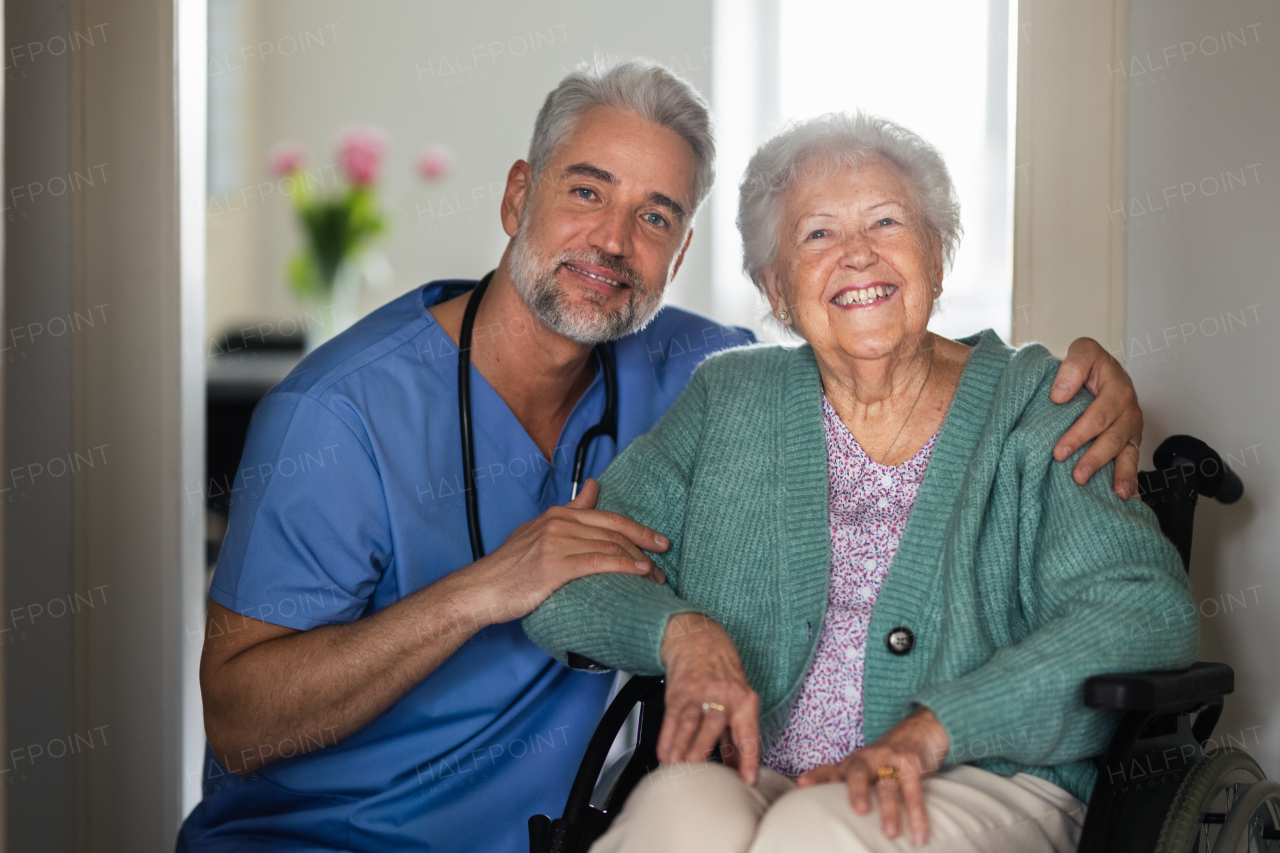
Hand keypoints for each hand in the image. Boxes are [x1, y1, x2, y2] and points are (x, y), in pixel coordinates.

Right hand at [463, 478, 667, 623]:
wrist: (482, 590)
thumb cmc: (511, 567)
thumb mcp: (540, 530)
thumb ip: (571, 510)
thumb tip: (593, 485)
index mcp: (558, 515)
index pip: (608, 518)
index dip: (638, 528)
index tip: (658, 541)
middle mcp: (559, 524)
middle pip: (614, 530)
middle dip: (644, 543)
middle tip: (664, 559)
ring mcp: (556, 544)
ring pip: (609, 547)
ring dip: (638, 562)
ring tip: (655, 577)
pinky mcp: (554, 566)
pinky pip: (598, 562)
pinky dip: (623, 566)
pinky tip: (639, 573)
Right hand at [658, 614, 760, 783]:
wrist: (700, 639)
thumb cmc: (723, 672)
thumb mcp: (739, 700)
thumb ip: (736, 734)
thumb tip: (737, 767)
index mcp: (744, 701)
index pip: (748, 733)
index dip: (748, 758)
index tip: (748, 780)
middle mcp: (722, 696)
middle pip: (713, 727)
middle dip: (705, 752)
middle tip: (700, 775)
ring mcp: (699, 693)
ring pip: (690, 724)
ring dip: (682, 748)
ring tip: (677, 768)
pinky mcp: (679, 692)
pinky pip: (672, 719)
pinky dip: (667, 738)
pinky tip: (664, 754)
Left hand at [797, 706, 949, 846]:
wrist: (917, 730)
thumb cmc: (883, 759)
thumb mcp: (861, 767)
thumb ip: (842, 781)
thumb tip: (815, 806)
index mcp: (853, 763)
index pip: (831, 770)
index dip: (817, 777)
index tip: (801, 785)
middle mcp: (868, 760)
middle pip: (858, 773)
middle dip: (857, 791)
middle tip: (859, 811)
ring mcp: (891, 760)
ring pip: (888, 786)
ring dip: (889, 810)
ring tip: (889, 834)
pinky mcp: (912, 766)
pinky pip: (914, 792)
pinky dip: (917, 815)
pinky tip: (918, 836)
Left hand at [1050, 337, 1143, 498]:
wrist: (1104, 371)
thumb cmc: (1092, 365)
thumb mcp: (1083, 351)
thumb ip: (1072, 367)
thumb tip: (1059, 395)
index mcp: (1117, 389)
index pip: (1097, 416)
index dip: (1079, 434)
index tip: (1059, 450)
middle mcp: (1129, 410)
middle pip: (1112, 438)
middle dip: (1094, 459)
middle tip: (1077, 476)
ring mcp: (1132, 427)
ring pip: (1127, 453)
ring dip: (1120, 475)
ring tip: (1115, 494)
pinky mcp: (1131, 440)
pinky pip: (1133, 461)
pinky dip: (1132, 481)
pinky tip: (1130, 498)